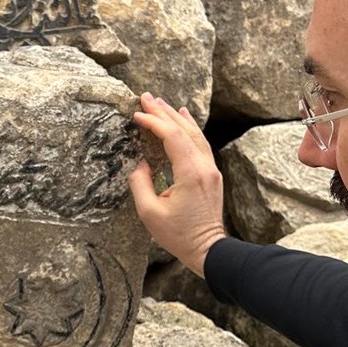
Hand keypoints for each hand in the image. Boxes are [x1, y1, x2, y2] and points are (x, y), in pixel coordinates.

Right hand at [128, 92, 226, 277]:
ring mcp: (211, 170)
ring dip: (177, 117)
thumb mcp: (149, 213)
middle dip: (164, 111)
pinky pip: (200, 144)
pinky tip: (184, 118)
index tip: (136, 115)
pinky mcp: (211, 175)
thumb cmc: (178, 235)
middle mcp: (204, 167)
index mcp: (190, 173)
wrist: (208, 249)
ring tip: (161, 103)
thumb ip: (140, 184)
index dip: (153, 122)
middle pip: (185, 129)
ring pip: (195, 134)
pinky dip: (190, 129)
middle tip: (146, 97)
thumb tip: (141, 164)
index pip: (172, 136)